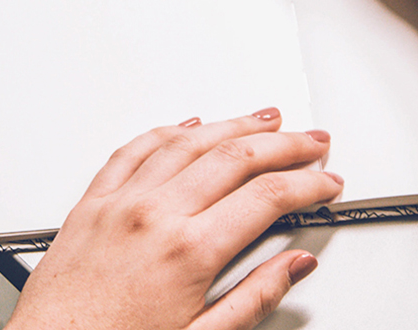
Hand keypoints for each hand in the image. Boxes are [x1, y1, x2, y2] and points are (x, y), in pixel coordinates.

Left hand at [5, 110, 342, 329]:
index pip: (266, 198)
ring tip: (264, 119)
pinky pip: (133, 150)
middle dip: (283, 144)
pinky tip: (187, 125)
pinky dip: (167, 131)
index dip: (307, 185)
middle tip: (311, 141)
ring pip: (187, 141)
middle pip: (234, 157)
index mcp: (187, 251)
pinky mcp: (91, 203)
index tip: (326, 183)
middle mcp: (153, 216)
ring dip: (232, 125)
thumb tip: (294, 266)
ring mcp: (119, 203)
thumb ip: (254, 298)